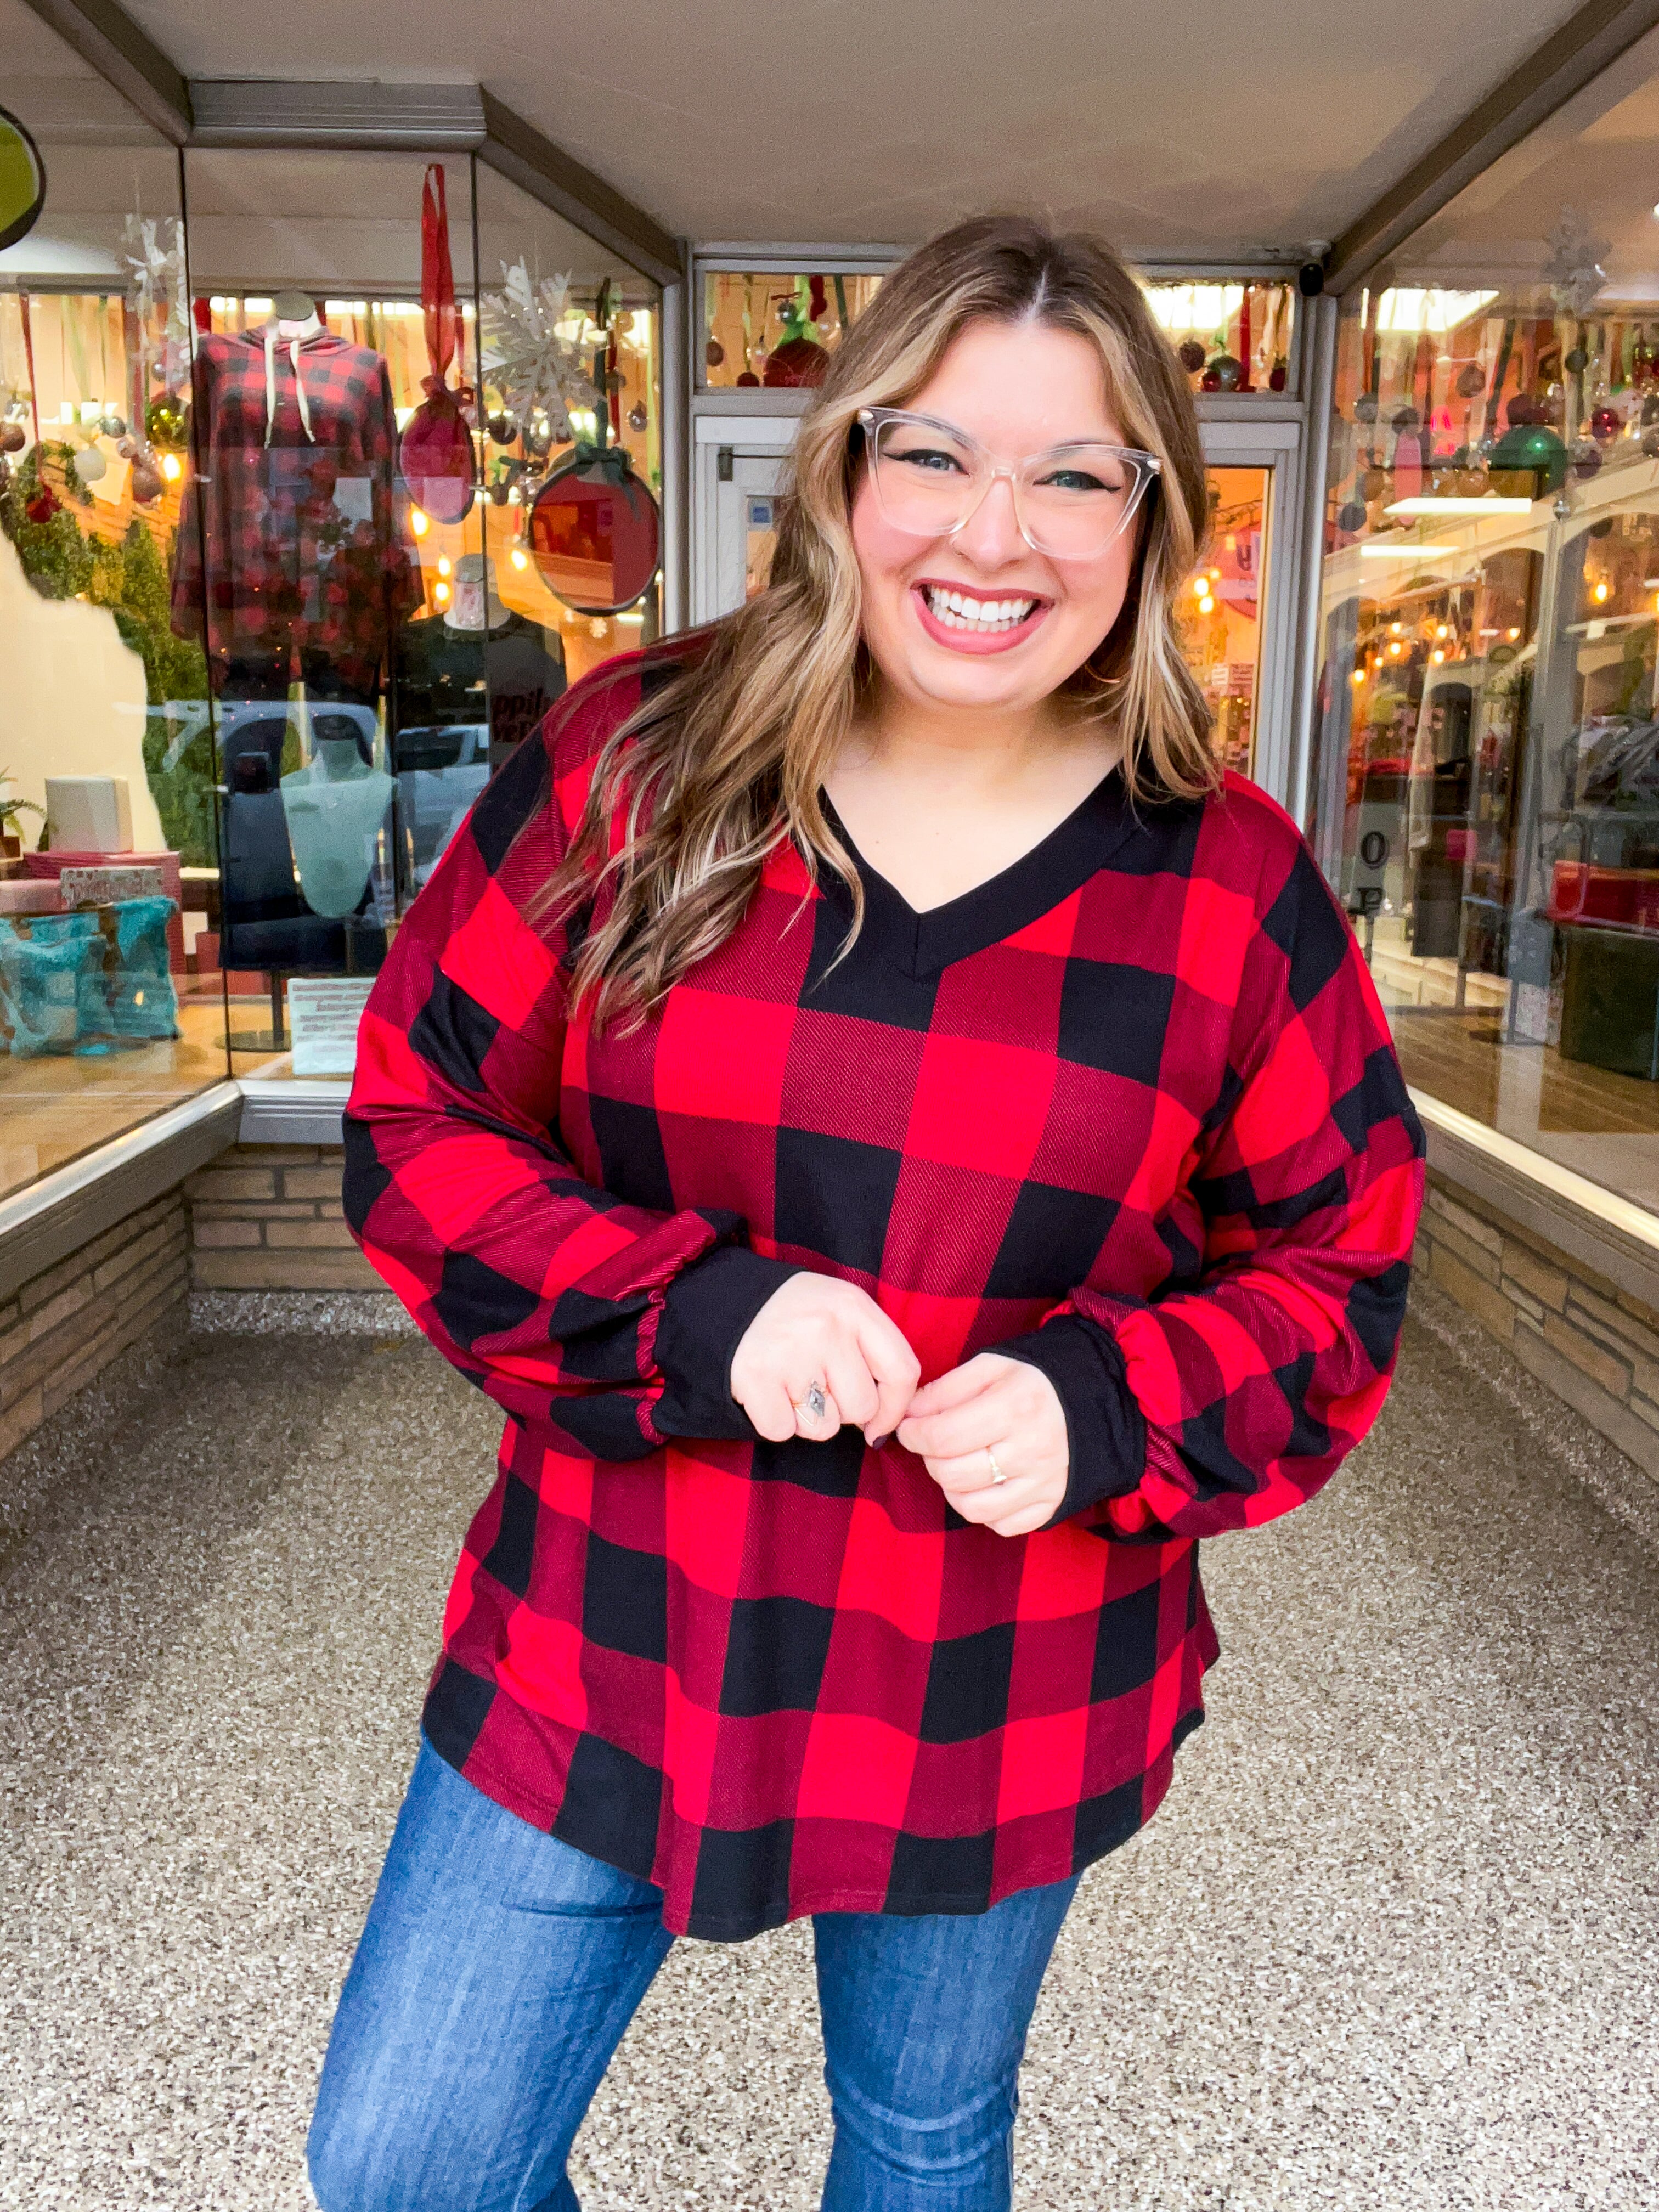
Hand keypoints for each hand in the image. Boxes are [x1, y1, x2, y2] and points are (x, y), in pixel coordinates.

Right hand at [730, 1272, 920, 1445]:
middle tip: (817, 1383)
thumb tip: (884, 1424)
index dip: (895, 1408)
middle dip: (843, 1409)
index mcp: (854, 1307)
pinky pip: (783, 1431)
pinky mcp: (755, 1377)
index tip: (880, 1422)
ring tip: (792, 1385)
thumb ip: (873, 1354)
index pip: (903, 1371)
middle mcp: (826, 1327)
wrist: (726, 1299)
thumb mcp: (842, 1311)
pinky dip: (775, 1421)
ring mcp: (790, 1352)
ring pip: (824, 1427)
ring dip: (809, 1418)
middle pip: (863, 1407)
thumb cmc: (797, 1316)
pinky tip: (769, 1393)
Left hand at [896, 1354, 1068, 1536]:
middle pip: (952, 1474)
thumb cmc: (1036, 1381)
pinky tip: (984, 1485)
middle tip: (934, 1443)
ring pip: (972, 1508)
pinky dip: (984, 1511)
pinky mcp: (1052, 1506)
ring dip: (951, 1489)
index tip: (908, 1428)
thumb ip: (946, 1388)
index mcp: (1015, 1408)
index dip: (913, 1435)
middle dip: (930, 1459)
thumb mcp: (992, 1367)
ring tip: (955, 1465)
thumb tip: (910, 1414)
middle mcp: (1031, 1451)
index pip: (942, 1437)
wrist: (1097, 1399)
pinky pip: (1002, 1526)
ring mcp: (1043, 1484)